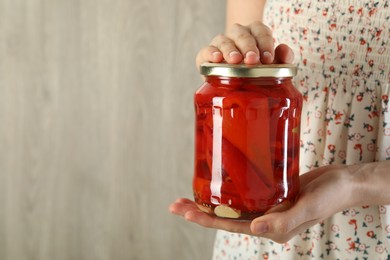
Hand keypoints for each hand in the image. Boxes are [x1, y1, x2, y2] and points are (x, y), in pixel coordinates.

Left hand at [169, 164, 358, 242]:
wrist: (343, 182)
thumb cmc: (329, 197)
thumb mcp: (308, 208)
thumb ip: (282, 221)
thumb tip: (253, 230)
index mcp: (269, 227)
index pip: (230, 225)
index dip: (205, 220)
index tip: (184, 212)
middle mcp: (264, 217)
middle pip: (224, 216)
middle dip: (199, 211)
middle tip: (176, 203)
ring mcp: (266, 204)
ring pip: (231, 204)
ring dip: (210, 199)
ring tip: (188, 193)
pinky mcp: (269, 190)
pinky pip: (244, 191)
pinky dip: (228, 188)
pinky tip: (218, 180)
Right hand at [195, 21, 294, 68]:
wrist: (236, 85)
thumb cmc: (256, 72)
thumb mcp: (273, 66)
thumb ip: (282, 59)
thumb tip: (285, 51)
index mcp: (254, 33)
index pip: (260, 31)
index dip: (265, 43)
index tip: (268, 59)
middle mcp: (236, 35)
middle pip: (242, 34)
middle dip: (248, 47)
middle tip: (253, 60)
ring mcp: (220, 44)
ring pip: (224, 40)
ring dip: (230, 50)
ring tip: (235, 60)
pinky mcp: (206, 56)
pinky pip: (205, 51)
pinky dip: (210, 53)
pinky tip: (217, 59)